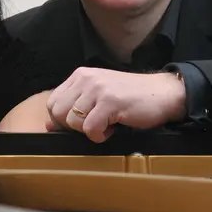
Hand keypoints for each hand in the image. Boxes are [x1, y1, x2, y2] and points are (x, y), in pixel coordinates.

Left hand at [45, 67, 185, 142]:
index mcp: (80, 75)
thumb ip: (74, 106)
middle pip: (57, 113)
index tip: (80, 124)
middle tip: (94, 125)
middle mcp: (86, 78)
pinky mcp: (110, 101)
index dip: (61, 120)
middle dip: (73, 128)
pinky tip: (113, 128)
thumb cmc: (130, 98)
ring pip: (72, 122)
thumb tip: (48, 125)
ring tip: (107, 124)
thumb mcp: (98, 97)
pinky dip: (100, 136)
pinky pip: (90, 129)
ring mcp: (98, 89)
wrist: (163, 93)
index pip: (52, 102)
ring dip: (89, 131)